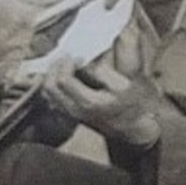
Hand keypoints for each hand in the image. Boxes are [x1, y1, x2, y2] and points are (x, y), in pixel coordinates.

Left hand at [45, 59, 161, 147]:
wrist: (137, 128)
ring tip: (64, 64)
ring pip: (48, 93)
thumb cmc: (134, 105)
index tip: (79, 56)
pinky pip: (53, 99)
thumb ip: (103, 71)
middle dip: (55, 67)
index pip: (63, 80)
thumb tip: (86, 60)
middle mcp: (76, 110)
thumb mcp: (124, 84)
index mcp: (88, 102)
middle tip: (67, 56)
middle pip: (50, 87)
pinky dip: (54, 84)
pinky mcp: (73, 114)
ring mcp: (73, 114)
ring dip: (52, 75)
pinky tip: (66, 75)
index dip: (68, 63)